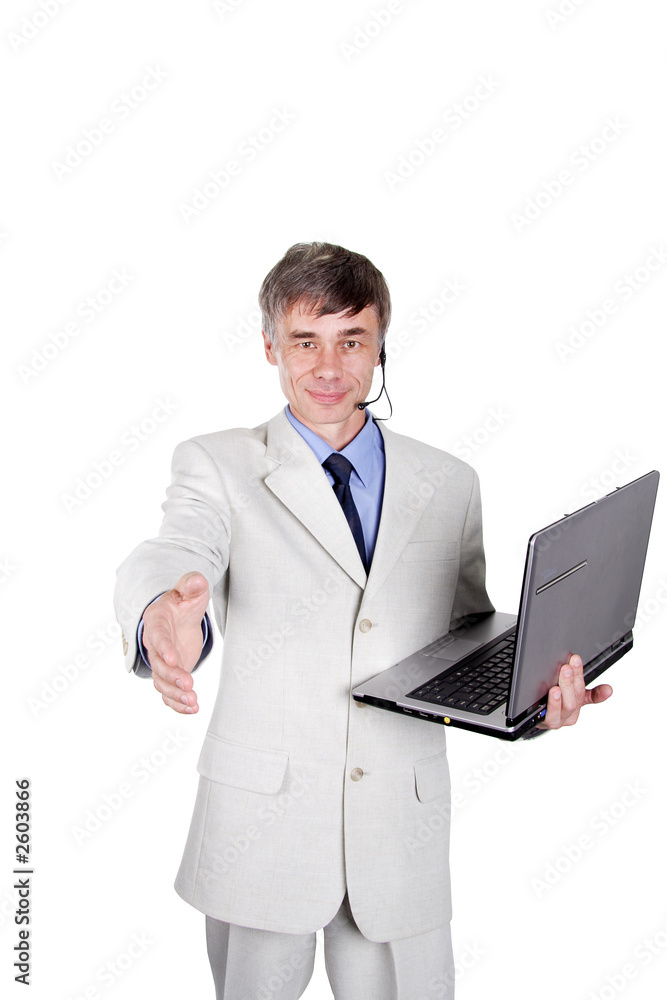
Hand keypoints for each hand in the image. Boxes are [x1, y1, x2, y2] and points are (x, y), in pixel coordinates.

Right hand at [142, 571, 209, 713]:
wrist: (178, 616)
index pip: (157, 636)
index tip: (174, 660)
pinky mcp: (169, 674)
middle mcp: (154, 644)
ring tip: (193, 703)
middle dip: (172, 677)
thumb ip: (192, 585)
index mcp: (156, 622)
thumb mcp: (189, 590)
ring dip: (176, 695)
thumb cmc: (182, 602)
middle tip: (189, 686)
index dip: (164, 648)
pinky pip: (168, 693)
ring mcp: (161, 661)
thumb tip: (196, 580)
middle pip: (158, 664)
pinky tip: (191, 710)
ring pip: (162, 682)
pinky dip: (177, 703)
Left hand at [536, 654, 612, 728]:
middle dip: (573, 681)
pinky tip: (552, 694)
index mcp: (579, 702)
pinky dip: (553, 704)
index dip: (601, 694)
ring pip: (567, 706)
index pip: (592, 696)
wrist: (534, 716)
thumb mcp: (566, 688)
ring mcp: (561, 719)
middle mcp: (572, 712)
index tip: (608, 689)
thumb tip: (582, 664)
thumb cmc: (551, 699)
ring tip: (561, 681)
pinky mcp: (548, 722)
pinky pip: (551, 715)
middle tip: (568, 667)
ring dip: (564, 691)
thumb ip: (576, 677)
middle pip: (577, 697)